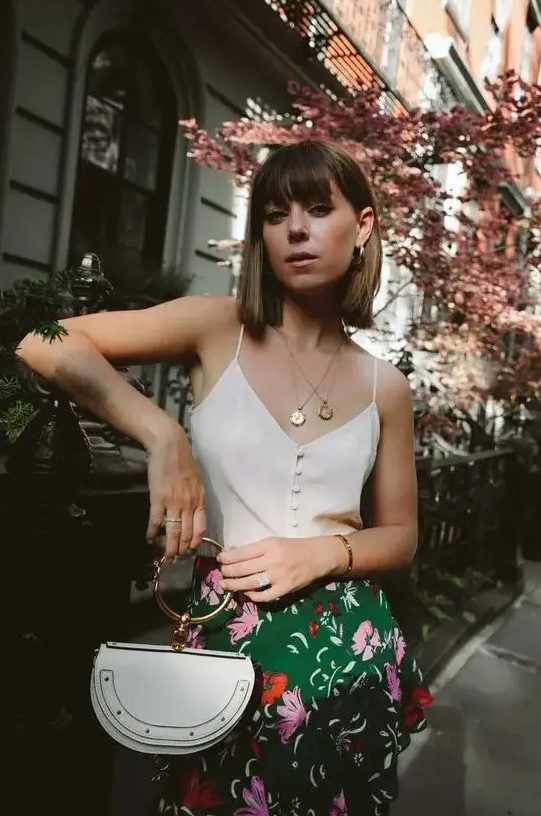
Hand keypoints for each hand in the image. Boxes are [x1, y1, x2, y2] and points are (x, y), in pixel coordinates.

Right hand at [145, 428, 205, 559]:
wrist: (170, 445)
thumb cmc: (183, 462)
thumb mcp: (196, 482)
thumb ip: (195, 499)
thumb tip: (193, 515)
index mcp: (200, 500)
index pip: (200, 529)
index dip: (194, 543)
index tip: (188, 550)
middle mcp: (189, 504)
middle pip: (186, 534)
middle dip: (180, 550)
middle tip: (174, 559)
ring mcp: (174, 502)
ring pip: (172, 532)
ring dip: (167, 547)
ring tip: (163, 557)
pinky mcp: (159, 498)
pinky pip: (156, 520)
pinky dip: (152, 532)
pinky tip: (149, 539)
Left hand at [218, 536, 342, 602]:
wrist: (317, 557)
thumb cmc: (293, 547)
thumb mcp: (273, 542)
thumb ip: (255, 550)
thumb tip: (233, 555)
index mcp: (269, 545)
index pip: (242, 553)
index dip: (227, 558)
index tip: (220, 559)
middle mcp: (273, 560)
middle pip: (243, 569)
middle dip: (228, 572)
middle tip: (221, 573)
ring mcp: (279, 576)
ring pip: (250, 583)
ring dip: (235, 585)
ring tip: (226, 585)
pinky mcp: (285, 589)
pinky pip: (264, 596)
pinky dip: (253, 596)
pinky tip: (247, 593)